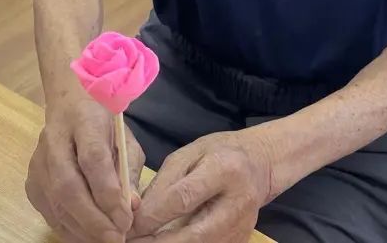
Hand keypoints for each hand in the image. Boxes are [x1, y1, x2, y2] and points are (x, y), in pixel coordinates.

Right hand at [25, 95, 145, 241]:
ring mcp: (37, 163)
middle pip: (69, 186)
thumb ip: (129, 170)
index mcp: (83, 121)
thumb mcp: (124, 138)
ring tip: (105, 241)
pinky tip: (87, 237)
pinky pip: (48, 213)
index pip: (93, 159)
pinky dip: (69, 230)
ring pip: (56, 204)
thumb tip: (131, 206)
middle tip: (116, 239)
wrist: (67, 106)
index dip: (108, 193)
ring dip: (83, 229)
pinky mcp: (31, 182)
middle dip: (93, 219)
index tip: (125, 218)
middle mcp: (54, 142)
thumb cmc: (101, 124)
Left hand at [130, 129, 273, 241]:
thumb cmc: (219, 153)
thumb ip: (164, 182)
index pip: (183, 198)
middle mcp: (238, 203)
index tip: (128, 225)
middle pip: (193, 235)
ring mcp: (242, 227)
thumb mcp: (189, 154)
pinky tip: (162, 242)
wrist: (258, 164)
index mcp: (224, 170)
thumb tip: (138, 213)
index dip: (152, 216)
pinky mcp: (240, 241)